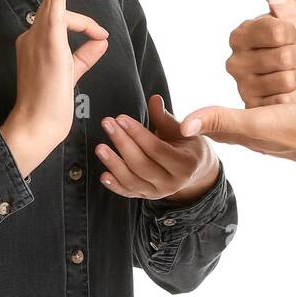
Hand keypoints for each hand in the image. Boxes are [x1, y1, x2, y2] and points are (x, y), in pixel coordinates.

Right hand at [2, 0, 108, 177]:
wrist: (37, 124)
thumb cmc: (51, 105)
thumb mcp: (72, 74)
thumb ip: (85, 55)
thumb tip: (102, 39)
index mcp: (38, 43)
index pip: (60, 18)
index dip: (85, 23)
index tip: (101, 35)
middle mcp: (33, 36)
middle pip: (53, 0)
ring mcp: (38, 39)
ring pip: (54, 1)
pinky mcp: (47, 46)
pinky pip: (52, 15)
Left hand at [96, 92, 220, 202]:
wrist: (195, 170)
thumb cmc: (187, 145)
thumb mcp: (181, 131)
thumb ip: (165, 117)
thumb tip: (154, 99)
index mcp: (184, 164)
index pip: (156, 149)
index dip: (137, 133)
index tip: (121, 118)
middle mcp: (172, 183)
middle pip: (141, 164)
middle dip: (122, 143)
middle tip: (108, 125)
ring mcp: (158, 193)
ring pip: (132, 181)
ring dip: (114, 164)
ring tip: (100, 147)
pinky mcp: (147, 197)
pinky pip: (128, 193)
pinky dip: (115, 185)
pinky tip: (103, 175)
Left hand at [178, 100, 295, 168]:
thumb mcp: (255, 122)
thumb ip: (221, 119)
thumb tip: (183, 125)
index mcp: (241, 137)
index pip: (205, 131)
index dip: (185, 124)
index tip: (167, 118)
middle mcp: (253, 139)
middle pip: (219, 132)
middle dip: (201, 125)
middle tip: (181, 117)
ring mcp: (272, 137)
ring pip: (239, 128)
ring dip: (224, 121)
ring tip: (212, 117)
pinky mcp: (290, 129)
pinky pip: (261, 122)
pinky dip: (251, 115)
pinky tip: (258, 111)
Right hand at [227, 0, 295, 106]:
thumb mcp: (291, 11)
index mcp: (240, 33)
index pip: (276, 29)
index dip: (293, 33)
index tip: (290, 35)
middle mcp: (234, 60)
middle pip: (284, 56)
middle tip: (293, 60)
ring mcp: (243, 88)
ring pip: (286, 80)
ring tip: (292, 77)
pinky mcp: (254, 112)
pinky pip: (285, 102)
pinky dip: (295, 98)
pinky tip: (291, 97)